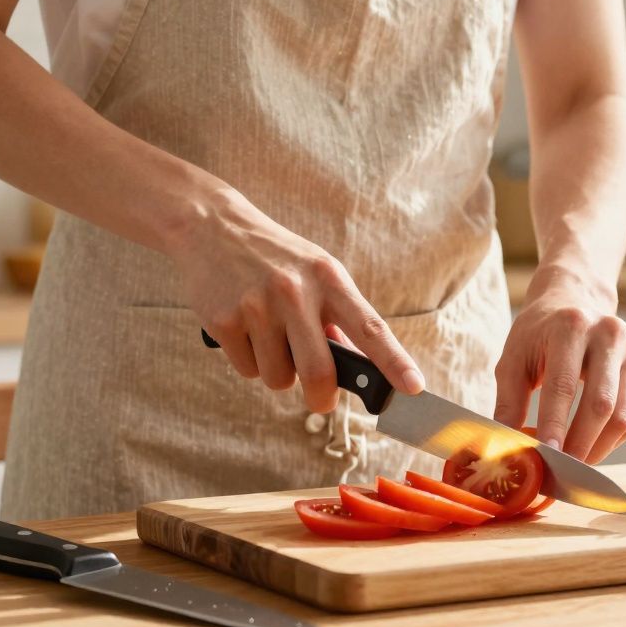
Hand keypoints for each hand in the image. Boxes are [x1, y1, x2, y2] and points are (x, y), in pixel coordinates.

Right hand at [172, 188, 423, 411]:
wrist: (211, 226)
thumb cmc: (274, 257)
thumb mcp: (313, 271)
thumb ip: (335, 316)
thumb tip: (354, 367)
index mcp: (328, 278)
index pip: (370, 327)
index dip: (394, 361)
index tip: (414, 388)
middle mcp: (295, 291)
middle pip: (319, 372)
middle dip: (322, 397)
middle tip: (320, 400)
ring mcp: (257, 306)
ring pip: (278, 378)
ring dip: (276, 371)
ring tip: (267, 335)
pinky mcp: (224, 320)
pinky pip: (247, 370)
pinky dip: (248, 360)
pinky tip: (244, 329)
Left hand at [493, 268, 625, 463]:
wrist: (573, 302)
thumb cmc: (537, 335)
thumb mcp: (513, 360)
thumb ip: (508, 403)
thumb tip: (506, 450)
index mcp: (571, 326)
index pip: (563, 385)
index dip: (554, 424)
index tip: (545, 456)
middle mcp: (609, 335)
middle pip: (600, 404)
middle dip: (579, 445)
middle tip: (559, 473)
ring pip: (621, 416)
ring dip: (596, 450)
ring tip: (572, 468)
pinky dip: (609, 442)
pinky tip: (588, 451)